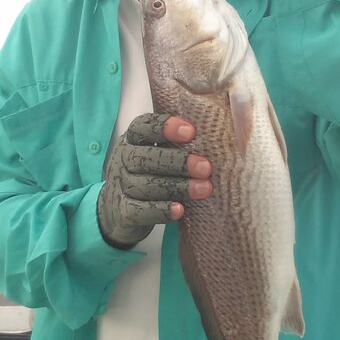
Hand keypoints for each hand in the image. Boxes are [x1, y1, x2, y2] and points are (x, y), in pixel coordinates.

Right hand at [97, 113, 212, 248]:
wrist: (119, 208)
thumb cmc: (150, 173)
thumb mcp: (159, 151)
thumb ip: (181, 143)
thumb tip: (219, 135)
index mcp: (134, 139)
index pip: (143, 127)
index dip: (165, 128)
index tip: (191, 132)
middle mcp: (124, 159)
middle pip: (144, 158)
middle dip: (177, 162)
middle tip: (205, 167)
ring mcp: (121, 186)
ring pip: (144, 185)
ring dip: (176, 187)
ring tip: (204, 189)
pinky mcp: (122, 211)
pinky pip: (139, 211)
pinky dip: (160, 210)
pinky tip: (180, 210)